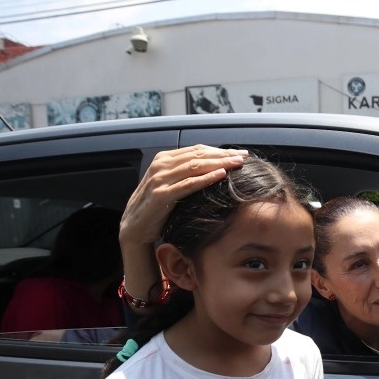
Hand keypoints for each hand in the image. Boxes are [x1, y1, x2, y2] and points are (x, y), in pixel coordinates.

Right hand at [120, 145, 247, 246]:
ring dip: (219, 163)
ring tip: (237, 163)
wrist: (134, 228)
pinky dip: (206, 179)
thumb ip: (185, 174)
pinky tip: (221, 176)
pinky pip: (188, 184)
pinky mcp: (162, 195)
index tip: (238, 153)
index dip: (219, 150)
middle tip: (243, 156)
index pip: (196, 150)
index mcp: (163, 159)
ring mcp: (160, 179)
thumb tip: (212, 168)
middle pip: (198, 155)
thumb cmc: (156, 208)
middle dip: (223, 155)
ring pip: (195, 166)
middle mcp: (161, 165)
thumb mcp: (170, 185)